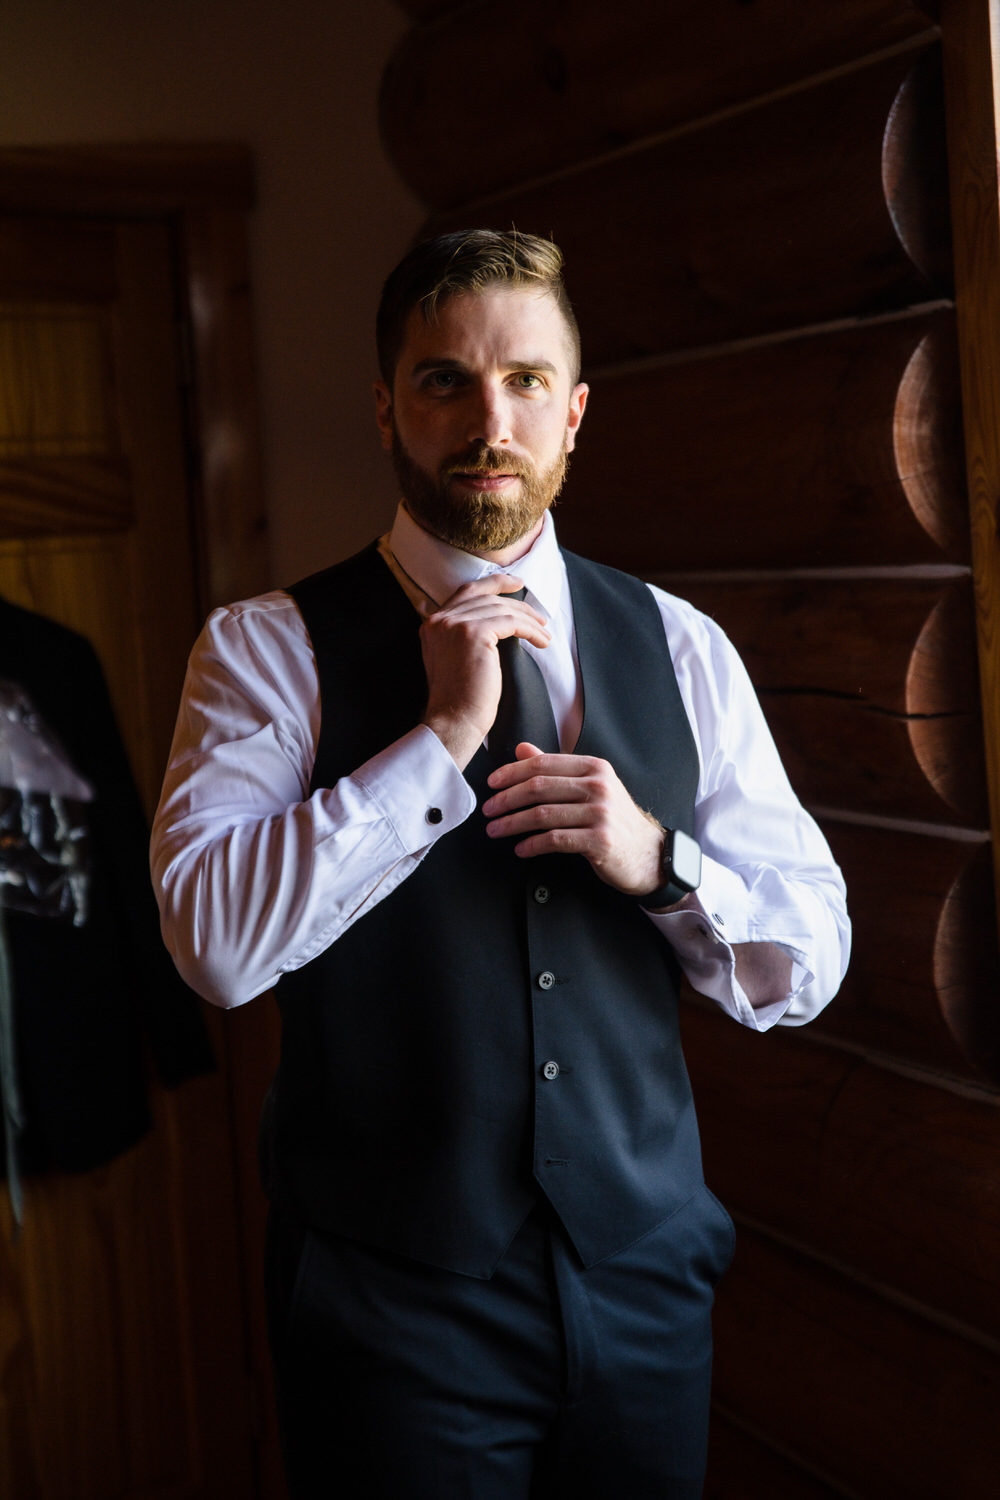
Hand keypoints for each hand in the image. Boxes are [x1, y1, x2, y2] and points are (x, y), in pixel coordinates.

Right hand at [419, 576, 549, 769]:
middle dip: (516, 601)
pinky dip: (530, 631)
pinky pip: (511, 623)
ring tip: (544, 634)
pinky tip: (541, 642)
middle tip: (538, 612)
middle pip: (486, 597)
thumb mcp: (452, 659)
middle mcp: (439, 619)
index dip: (493, 584)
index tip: (515, 584)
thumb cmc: (459, 699)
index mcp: (432, 624)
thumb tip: (494, 623)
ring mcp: (455, 625)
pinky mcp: (474, 634)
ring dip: (528, 620)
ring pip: (501, 609)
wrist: (454, 720)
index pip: (466, 592)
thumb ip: (461, 636)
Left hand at [482, 743, 664, 896]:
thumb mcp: (589, 786)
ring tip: (496, 830)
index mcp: (594, 768)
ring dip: (513, 824)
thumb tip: (521, 749)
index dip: (512, 773)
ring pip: (543, 815)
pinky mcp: (600, 840)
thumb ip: (556, 768)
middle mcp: (599, 786)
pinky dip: (533, 845)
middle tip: (488, 810)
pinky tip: (521, 848)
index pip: (543, 764)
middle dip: (507, 799)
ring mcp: (601, 813)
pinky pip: (556, 840)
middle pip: (539, 788)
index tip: (491, 784)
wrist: (648, 853)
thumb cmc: (614, 820)